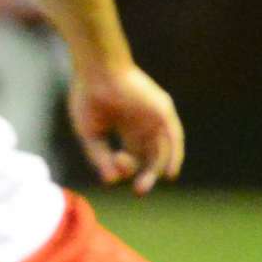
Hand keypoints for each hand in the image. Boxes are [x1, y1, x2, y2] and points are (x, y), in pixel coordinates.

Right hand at [68, 62, 184, 193]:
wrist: (95, 70)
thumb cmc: (88, 96)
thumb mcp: (90, 134)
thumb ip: (100, 158)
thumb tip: (111, 182)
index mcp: (126, 124)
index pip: (134, 154)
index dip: (125, 168)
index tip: (112, 174)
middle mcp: (143, 122)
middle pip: (150, 155)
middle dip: (145, 175)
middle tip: (138, 191)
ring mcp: (153, 116)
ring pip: (161, 150)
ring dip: (155, 170)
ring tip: (143, 186)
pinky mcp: (162, 110)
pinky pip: (174, 137)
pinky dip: (174, 155)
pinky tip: (169, 173)